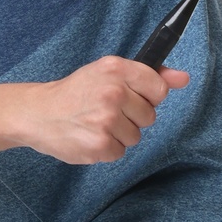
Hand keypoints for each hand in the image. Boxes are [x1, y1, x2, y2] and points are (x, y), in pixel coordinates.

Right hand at [16, 56, 188, 163]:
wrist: (38, 113)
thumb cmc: (75, 93)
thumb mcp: (108, 74)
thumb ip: (149, 75)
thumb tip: (184, 79)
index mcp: (116, 69)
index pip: (158, 89)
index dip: (146, 97)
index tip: (130, 97)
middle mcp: (113, 92)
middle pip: (149, 116)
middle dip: (131, 117)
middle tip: (105, 110)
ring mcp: (107, 120)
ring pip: (136, 136)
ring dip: (119, 134)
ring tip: (95, 123)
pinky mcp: (100, 144)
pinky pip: (120, 152)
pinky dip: (106, 148)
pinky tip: (89, 136)